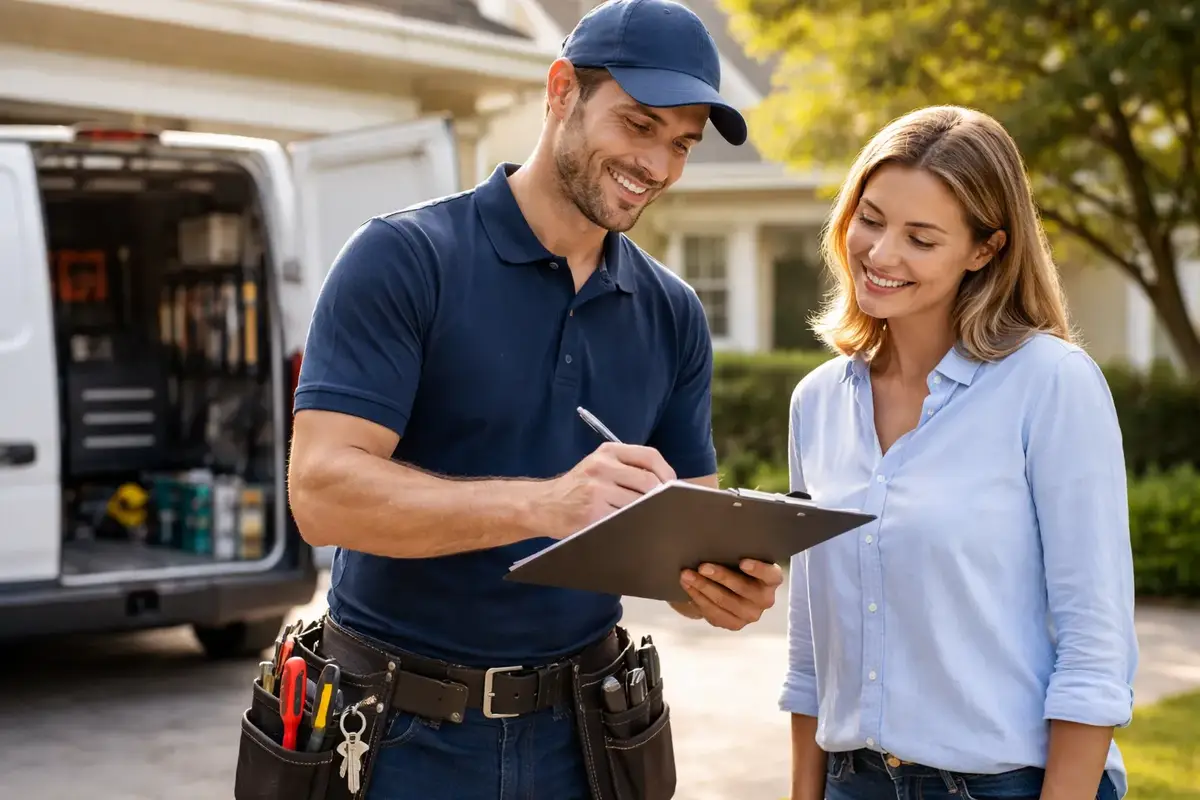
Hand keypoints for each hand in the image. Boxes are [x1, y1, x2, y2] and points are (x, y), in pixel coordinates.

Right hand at [533, 442, 675, 538]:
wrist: (543, 505)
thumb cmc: (578, 487)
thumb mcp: (598, 466)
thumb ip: (627, 469)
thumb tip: (667, 485)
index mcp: (608, 452)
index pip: (649, 456)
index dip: (666, 472)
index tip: (673, 486)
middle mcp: (602, 467)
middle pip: (648, 482)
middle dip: (660, 497)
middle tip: (664, 507)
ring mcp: (596, 491)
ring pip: (638, 503)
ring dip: (648, 513)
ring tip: (650, 518)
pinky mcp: (592, 513)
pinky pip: (623, 520)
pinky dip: (633, 525)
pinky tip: (632, 527)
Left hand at [677, 559, 782, 630]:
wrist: (728, 589)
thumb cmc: (735, 565)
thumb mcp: (739, 557)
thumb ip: (735, 552)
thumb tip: (714, 540)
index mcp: (772, 579)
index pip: (771, 575)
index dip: (758, 569)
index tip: (742, 562)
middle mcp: (765, 599)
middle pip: (742, 588)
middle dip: (720, 577)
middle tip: (702, 567)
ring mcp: (750, 615)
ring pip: (724, 602)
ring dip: (703, 587)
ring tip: (686, 575)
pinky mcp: (735, 624)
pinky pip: (714, 613)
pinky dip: (698, 598)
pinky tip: (688, 587)